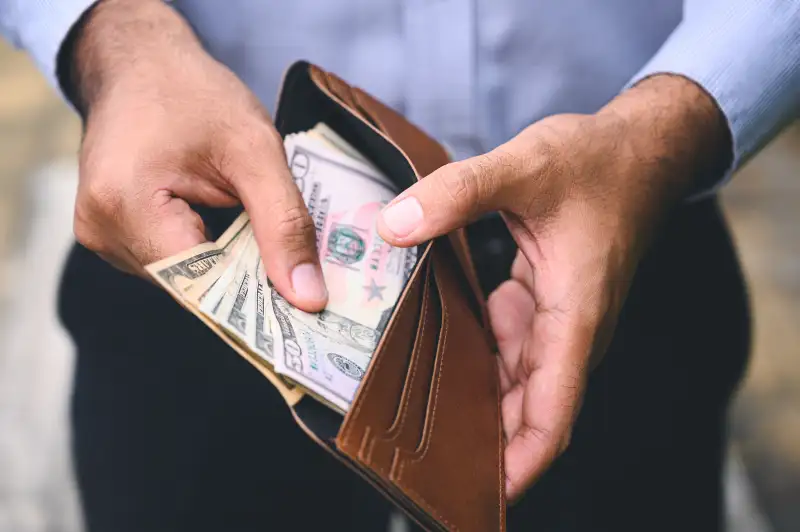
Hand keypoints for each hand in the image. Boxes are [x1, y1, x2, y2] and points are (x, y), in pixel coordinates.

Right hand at [68, 0, 325, 310]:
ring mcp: (101, 235)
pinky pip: (171, 264)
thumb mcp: (255, 150)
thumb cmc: (193, 94)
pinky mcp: (112, 233)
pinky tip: (230, 228)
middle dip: (247, 281)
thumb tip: (307, 298)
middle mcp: (101, 230)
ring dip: (228, 266)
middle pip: (192, 287)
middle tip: (299, 273)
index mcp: (124, 205)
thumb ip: (284, 224)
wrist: (141, 63)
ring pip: (184, 280)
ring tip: (259, 234)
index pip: (201, 286)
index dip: (256, 300)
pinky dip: (209, 254)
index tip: (305, 307)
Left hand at [377, 75, 730, 499]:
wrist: (640, 149)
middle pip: (525, 409)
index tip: (484, 494)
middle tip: (420, 457)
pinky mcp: (542, 300)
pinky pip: (506, 343)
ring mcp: (555, 317)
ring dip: (473, 399)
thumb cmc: (600, 162)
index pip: (553, 413)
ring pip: (513, 379)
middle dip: (482, 441)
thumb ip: (458, 193)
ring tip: (412, 414)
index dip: (521, 463)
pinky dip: (474, 355)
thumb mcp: (525, 165)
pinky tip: (431, 349)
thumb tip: (392, 225)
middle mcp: (568, 329)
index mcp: (575, 316)